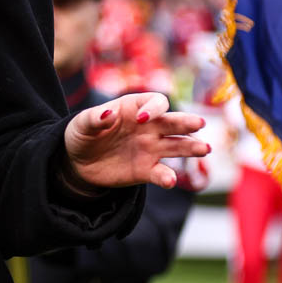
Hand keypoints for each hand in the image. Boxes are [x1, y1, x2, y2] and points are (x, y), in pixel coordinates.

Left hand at [63, 92, 208, 189]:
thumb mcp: (81, 124)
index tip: (142, 118)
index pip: (155, 102)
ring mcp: (150, 149)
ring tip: (204, 149)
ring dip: (191, 147)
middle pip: (173, 122)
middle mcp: (148, 127)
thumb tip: (109, 114)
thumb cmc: (81, 134)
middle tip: (199, 124)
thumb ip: (94, 118)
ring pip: (177, 146)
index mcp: (133, 108)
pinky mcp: (146, 170)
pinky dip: (166, 177)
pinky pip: (161, 173)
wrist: (77, 163)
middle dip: (186, 122)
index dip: (153, 108)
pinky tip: (169, 180)